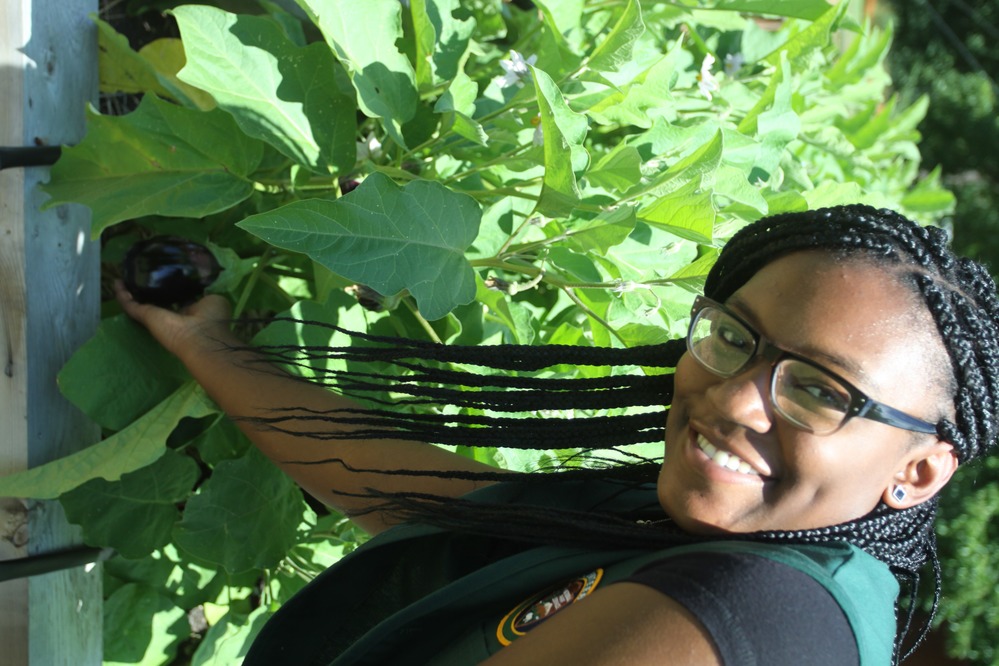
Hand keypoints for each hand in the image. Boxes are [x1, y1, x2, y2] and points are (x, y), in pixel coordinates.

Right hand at [114, 280, 237, 355]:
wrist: (201, 337)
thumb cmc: (212, 319)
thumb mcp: (213, 299)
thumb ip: (204, 292)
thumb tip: (198, 284)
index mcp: (190, 311)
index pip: (177, 298)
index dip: (171, 287)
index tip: (166, 275)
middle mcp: (171, 315)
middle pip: (157, 300)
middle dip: (149, 288)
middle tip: (142, 272)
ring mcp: (156, 317)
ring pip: (140, 302)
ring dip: (132, 290)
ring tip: (125, 275)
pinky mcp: (145, 316)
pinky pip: (130, 304)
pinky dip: (121, 294)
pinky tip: (116, 281)